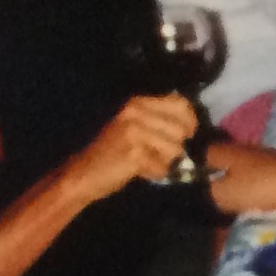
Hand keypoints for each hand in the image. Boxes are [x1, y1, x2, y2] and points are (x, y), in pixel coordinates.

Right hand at [71, 94, 198, 199]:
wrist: (82, 172)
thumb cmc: (113, 150)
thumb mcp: (135, 125)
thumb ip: (160, 119)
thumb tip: (192, 122)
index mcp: (137, 103)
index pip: (181, 103)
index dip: (190, 121)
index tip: (187, 134)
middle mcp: (136, 113)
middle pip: (181, 130)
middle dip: (176, 146)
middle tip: (159, 153)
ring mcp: (134, 132)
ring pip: (175, 149)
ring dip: (165, 161)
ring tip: (147, 161)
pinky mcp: (134, 154)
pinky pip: (162, 167)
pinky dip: (155, 172)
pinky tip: (140, 170)